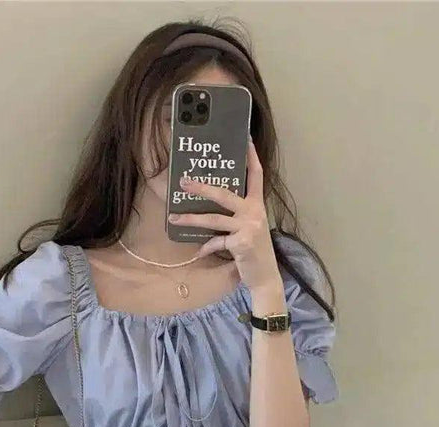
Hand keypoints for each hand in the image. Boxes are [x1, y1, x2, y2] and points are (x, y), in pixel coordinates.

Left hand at [167, 137, 282, 291]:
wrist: (265, 276)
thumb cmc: (253, 250)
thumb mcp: (249, 227)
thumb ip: (236, 214)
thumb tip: (210, 204)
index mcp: (257, 204)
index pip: (256, 174)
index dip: (251, 156)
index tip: (245, 138)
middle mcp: (255, 212)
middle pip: (224, 194)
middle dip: (201, 188)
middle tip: (183, 182)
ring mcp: (249, 227)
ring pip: (214, 219)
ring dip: (191, 219)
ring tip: (173, 218)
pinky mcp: (242, 242)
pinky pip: (216, 242)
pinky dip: (206, 248)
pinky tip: (198, 253)